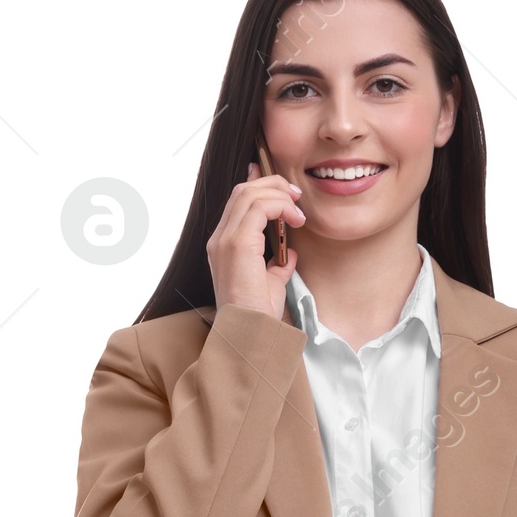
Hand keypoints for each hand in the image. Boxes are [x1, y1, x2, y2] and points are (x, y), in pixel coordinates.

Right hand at [207, 163, 305, 319]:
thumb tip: (289, 252)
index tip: (286, 194)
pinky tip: (295, 219)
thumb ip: (277, 264)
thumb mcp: (271, 283)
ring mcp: (225, 239)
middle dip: (272, 184)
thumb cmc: (258, 314)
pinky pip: (259, 207)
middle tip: (296, 195)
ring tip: (298, 209)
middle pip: (242, 190)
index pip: (238, 202)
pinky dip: (280, 206)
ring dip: (278, 194)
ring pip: (249, 193)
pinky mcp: (237, 244)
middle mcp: (219, 239)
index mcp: (223, 245)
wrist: (250, 332)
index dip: (261, 188)